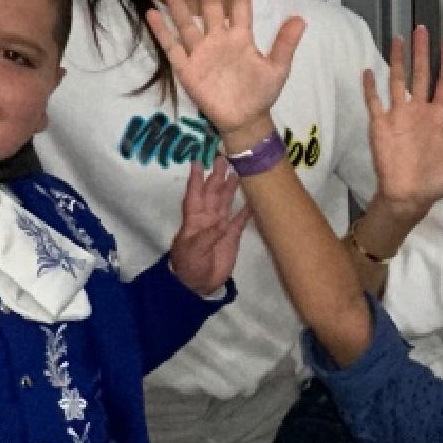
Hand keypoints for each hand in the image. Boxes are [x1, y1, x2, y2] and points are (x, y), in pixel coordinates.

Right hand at [145, 0, 303, 144]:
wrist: (245, 120)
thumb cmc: (260, 93)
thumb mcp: (277, 69)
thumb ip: (285, 44)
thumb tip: (301, 18)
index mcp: (241, 37)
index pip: (239, 4)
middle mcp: (218, 39)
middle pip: (211, 5)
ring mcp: (201, 52)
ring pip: (187, 22)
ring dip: (179, 3)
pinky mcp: (187, 68)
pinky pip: (172, 47)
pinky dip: (162, 31)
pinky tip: (153, 13)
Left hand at [167, 146, 248, 296]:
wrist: (198, 285)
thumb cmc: (189, 266)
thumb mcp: (192, 251)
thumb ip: (206, 237)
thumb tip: (220, 224)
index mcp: (194, 219)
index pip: (195, 194)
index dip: (196, 179)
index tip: (198, 161)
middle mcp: (207, 218)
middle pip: (213, 193)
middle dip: (217, 175)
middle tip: (224, 157)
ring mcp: (220, 226)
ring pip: (226, 202)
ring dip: (231, 187)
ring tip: (238, 172)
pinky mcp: (232, 236)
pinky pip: (240, 220)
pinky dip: (246, 209)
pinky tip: (254, 199)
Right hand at [363, 24, 442, 210]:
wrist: (409, 197)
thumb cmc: (436, 181)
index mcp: (438, 117)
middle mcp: (418, 111)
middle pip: (420, 74)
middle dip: (423, 52)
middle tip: (422, 28)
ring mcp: (398, 116)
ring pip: (397, 81)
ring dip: (398, 60)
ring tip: (399, 39)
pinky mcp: (380, 125)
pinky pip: (374, 101)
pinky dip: (370, 86)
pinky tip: (369, 70)